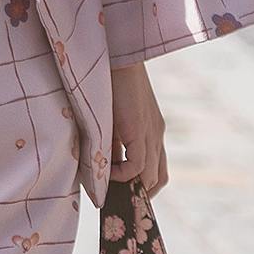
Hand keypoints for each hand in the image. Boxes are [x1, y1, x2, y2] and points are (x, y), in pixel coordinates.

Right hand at [106, 60, 168, 194]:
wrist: (113, 51)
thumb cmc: (105, 77)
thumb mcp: (110, 113)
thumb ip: (110, 135)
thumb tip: (98, 161)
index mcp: (151, 128)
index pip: (155, 170)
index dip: (140, 186)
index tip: (119, 193)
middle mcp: (156, 133)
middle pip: (156, 179)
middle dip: (137, 195)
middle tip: (115, 202)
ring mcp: (152, 132)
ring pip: (149, 177)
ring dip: (128, 188)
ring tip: (107, 190)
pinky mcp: (141, 129)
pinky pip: (137, 167)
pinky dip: (121, 175)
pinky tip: (105, 171)